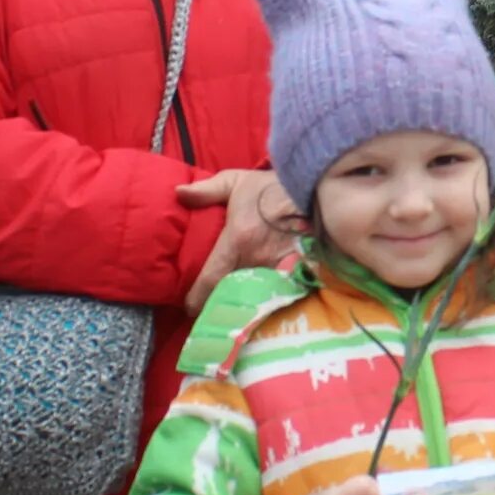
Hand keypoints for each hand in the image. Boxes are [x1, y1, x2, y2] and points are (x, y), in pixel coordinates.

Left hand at [178, 168, 297, 309]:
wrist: (316, 189)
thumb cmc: (273, 188)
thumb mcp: (237, 182)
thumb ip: (207, 190)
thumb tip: (178, 193)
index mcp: (238, 239)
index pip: (211, 278)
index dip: (197, 297)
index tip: (190, 306)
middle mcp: (257, 259)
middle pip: (231, 293)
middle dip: (219, 303)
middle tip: (209, 310)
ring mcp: (279, 268)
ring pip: (254, 296)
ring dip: (243, 304)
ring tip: (233, 312)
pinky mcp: (298, 272)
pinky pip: (278, 293)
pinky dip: (268, 301)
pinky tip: (263, 308)